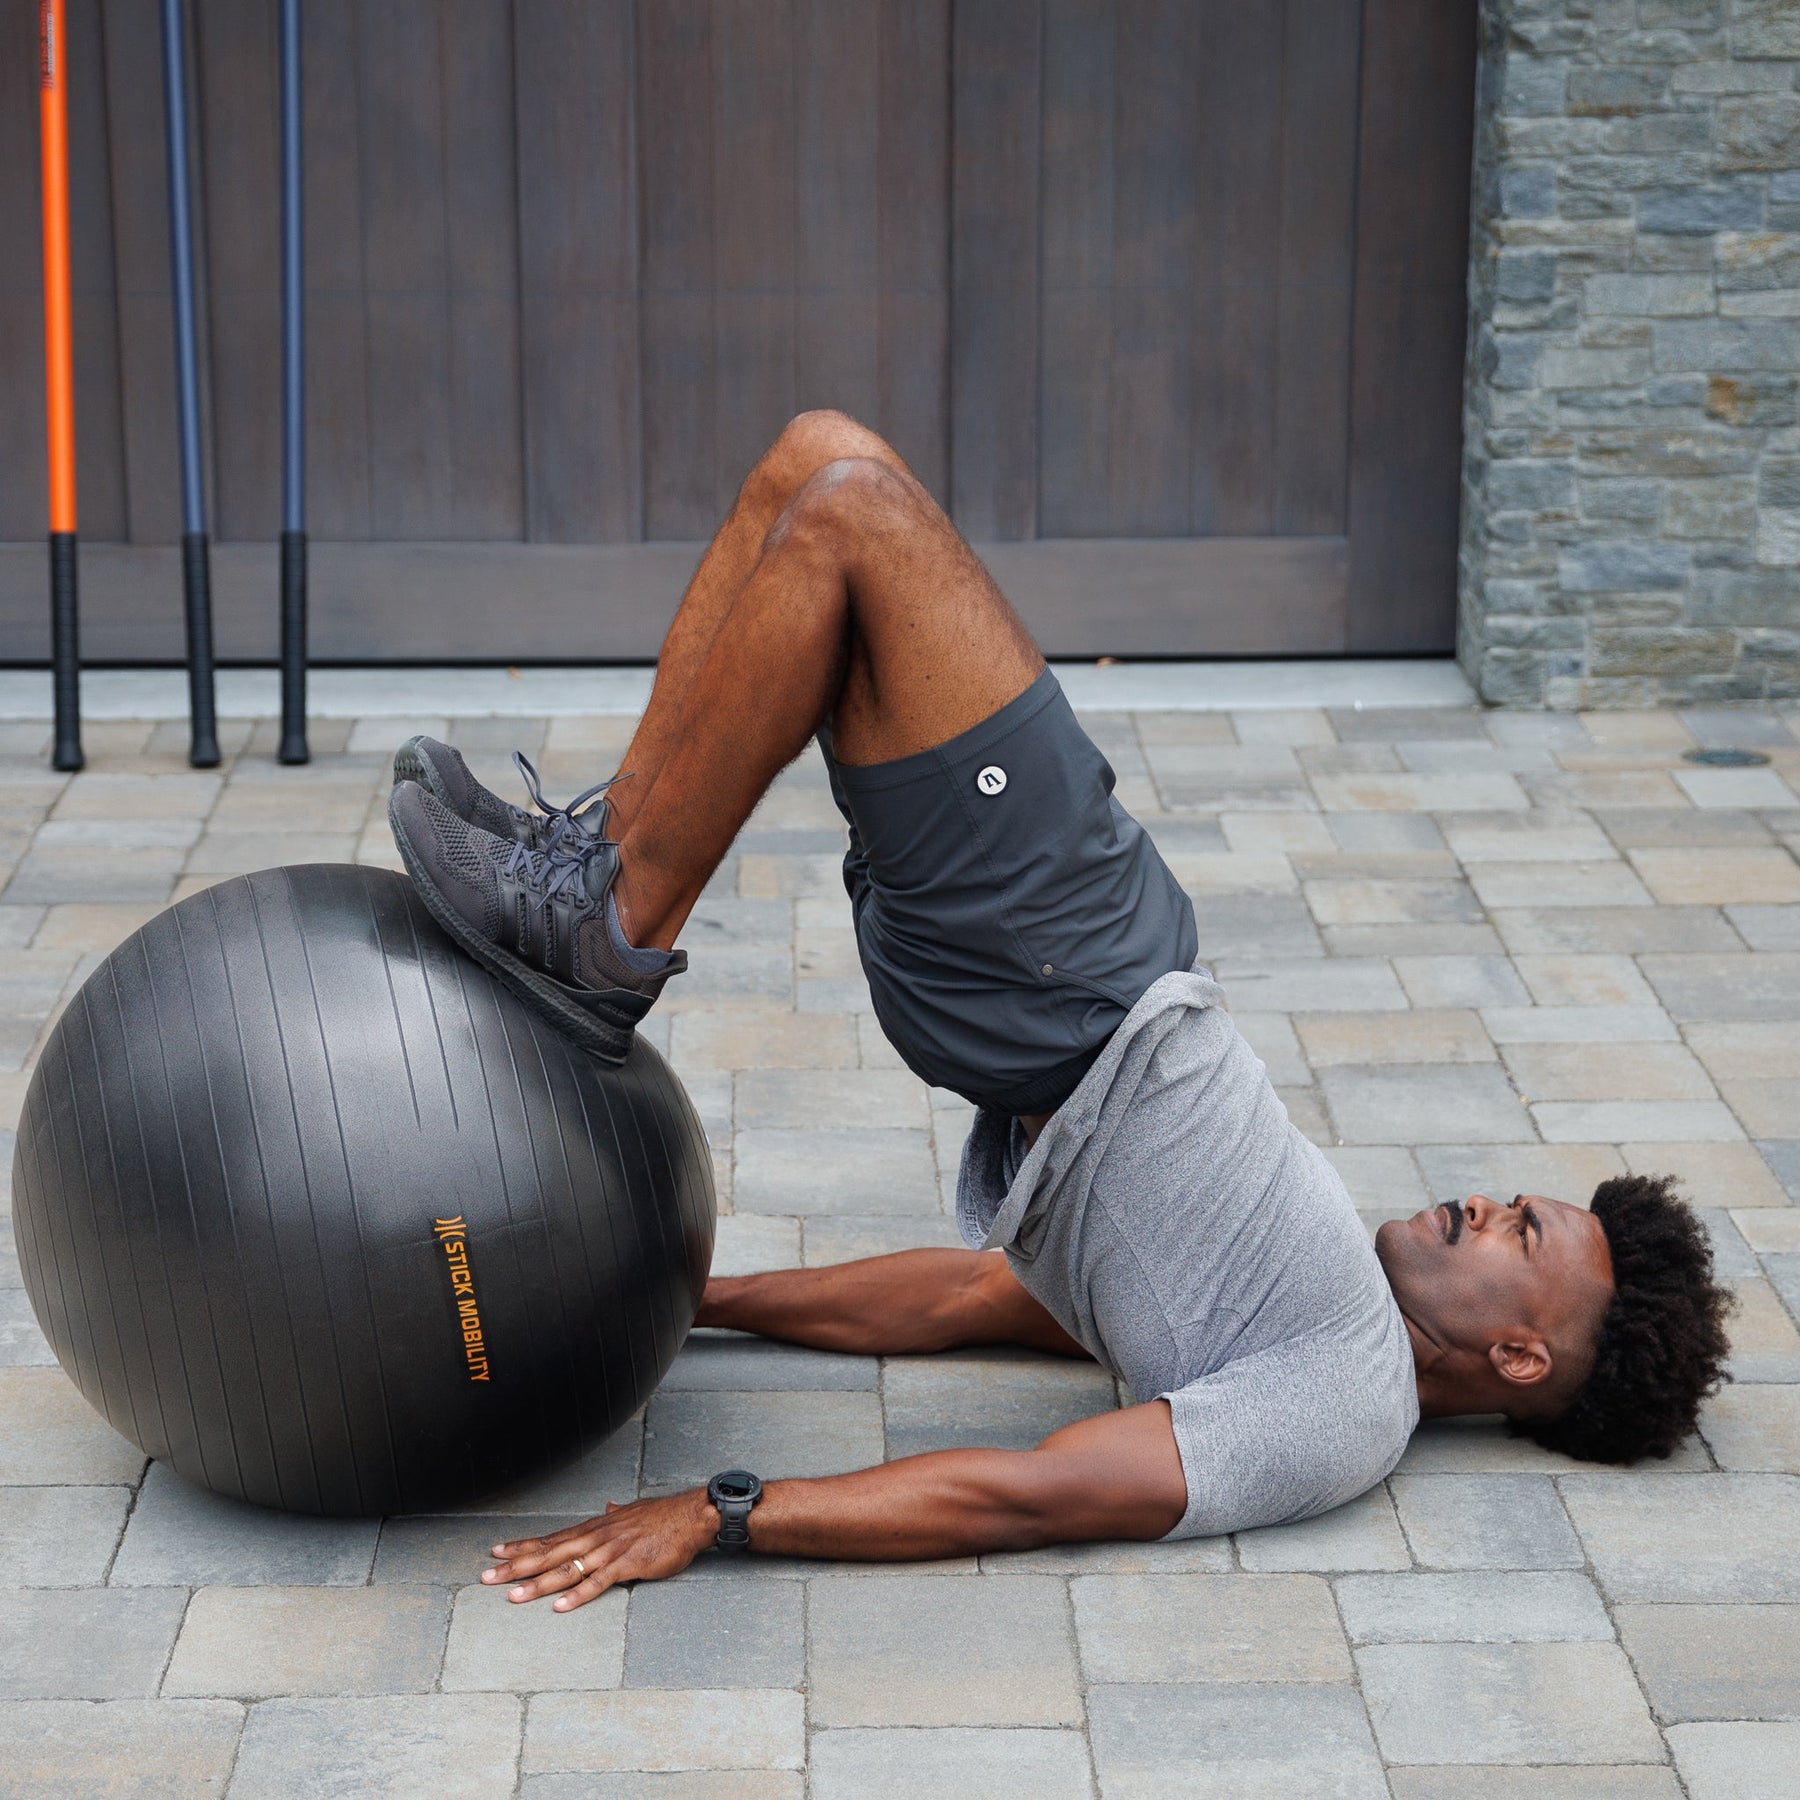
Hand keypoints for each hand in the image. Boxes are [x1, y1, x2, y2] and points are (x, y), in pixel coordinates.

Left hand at [482, 1489, 714, 1609]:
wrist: (690, 1516)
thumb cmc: (663, 1516)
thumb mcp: (632, 1512)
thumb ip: (615, 1514)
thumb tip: (607, 1507)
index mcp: (594, 1528)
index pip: (550, 1539)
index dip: (522, 1546)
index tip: (496, 1551)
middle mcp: (595, 1538)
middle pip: (548, 1554)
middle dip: (515, 1566)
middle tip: (486, 1576)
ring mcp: (609, 1552)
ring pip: (566, 1570)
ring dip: (538, 1584)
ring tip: (513, 1596)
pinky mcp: (628, 1565)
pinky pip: (598, 1583)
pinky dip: (578, 1595)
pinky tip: (560, 1606)